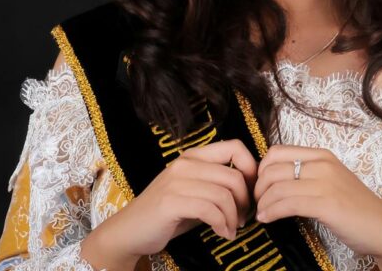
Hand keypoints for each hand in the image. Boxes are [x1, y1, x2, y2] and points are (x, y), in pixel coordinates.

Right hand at [96, 138, 257, 258]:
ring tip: (231, 229)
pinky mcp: (171, 202)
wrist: (129, 231)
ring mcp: (176, 181)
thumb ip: (218, 185)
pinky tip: (223, 233)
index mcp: (193, 156)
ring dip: (234, 218)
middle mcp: (184, 164)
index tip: (252, 192)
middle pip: (234, 176)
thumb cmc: (167, 214)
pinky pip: (210, 210)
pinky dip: (223, 225)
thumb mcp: (195, 193)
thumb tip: (252, 189)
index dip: (252, 169)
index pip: (235, 147)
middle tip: (243, 219)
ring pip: (224, 194)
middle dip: (246, 202)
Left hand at [252, 144, 381, 258]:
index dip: (261, 170)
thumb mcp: (330, 183)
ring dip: (262, 202)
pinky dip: (271, 212)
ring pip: (277, 186)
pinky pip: (287, 204)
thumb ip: (307, 176)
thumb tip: (273, 181)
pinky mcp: (326, 204)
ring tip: (260, 214)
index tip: (259, 187)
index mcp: (323, 156)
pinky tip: (267, 219)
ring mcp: (326, 183)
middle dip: (258, 188)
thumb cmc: (355, 210)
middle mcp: (323, 164)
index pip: (277, 152)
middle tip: (256, 203)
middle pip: (272, 168)